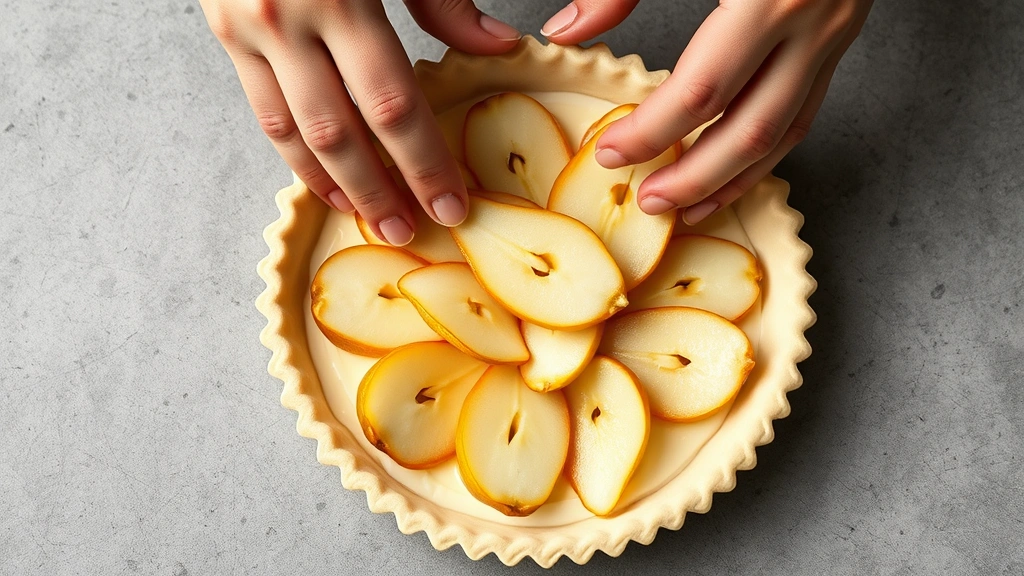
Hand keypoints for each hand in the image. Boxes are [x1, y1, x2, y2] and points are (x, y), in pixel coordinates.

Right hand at [200, 0, 520, 243]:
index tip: (452, 202)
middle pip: (341, 133)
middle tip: (415, 229)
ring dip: (335, 184)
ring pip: (292, 133)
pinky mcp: (222, 33)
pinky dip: (294, 154)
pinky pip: (261, 112)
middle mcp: (285, 19)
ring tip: (372, 220)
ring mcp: (245, 29)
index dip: (423, 161)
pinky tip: (325, 180)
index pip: (392, 103)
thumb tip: (495, 51)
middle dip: (381, 190)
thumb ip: (444, 0)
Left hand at [543, 0, 872, 224]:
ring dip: (735, 180)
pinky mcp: (841, 37)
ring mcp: (835, 34)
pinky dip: (767, 153)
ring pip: (786, 134)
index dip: (651, 132)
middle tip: (648, 203)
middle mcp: (811, 22)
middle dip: (694, 178)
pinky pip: (805, 113)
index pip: (699, 91)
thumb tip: (566, 32)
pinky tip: (733, 171)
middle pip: (748, 130)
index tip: (610, 153)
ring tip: (688, 208)